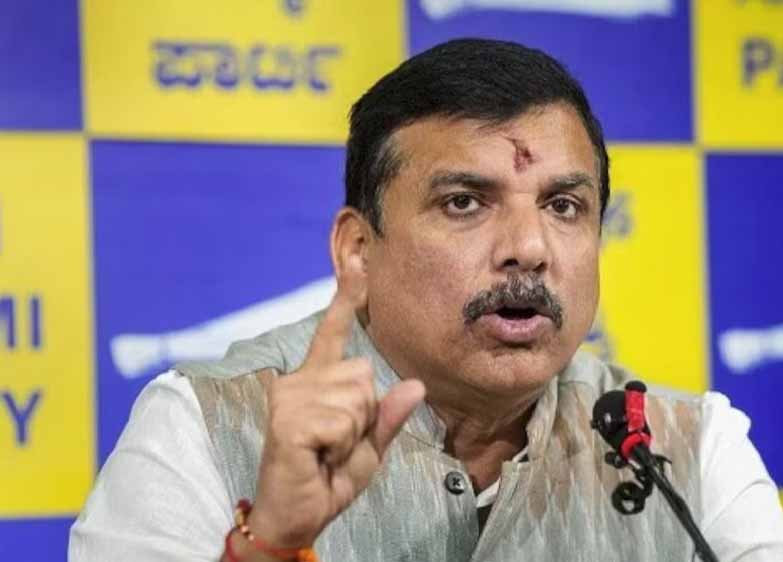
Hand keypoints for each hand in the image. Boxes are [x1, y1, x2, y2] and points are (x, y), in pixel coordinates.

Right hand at [245, 281, 425, 549]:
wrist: (295, 517)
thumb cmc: (326, 480)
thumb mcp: (367, 448)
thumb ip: (387, 417)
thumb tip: (415, 384)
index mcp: (316, 382)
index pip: (333, 334)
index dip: (345, 299)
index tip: (358, 266)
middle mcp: (297, 381)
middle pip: (364, 374)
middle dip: (364, 415)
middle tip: (336, 443)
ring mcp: (289, 397)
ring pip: (358, 398)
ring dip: (353, 433)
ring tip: (326, 451)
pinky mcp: (287, 420)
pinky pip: (344, 422)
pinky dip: (342, 446)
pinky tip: (319, 457)